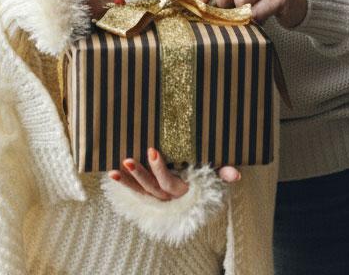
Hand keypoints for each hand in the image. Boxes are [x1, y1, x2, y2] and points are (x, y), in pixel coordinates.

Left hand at [109, 147, 240, 199]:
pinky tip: (112, 173)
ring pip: (142, 192)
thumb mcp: (215, 175)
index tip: (152, 150)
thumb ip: (223, 173)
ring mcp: (157, 197)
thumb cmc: (206, 178)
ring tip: (117, 168)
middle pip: (153, 188)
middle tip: (129, 159)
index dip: (159, 169)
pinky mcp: (148, 194)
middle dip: (141, 174)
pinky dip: (124, 183)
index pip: (169, 182)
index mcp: (184, 190)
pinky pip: (135, 191)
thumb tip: (236, 174)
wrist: (198, 196)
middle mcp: (169, 196)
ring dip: (129, 181)